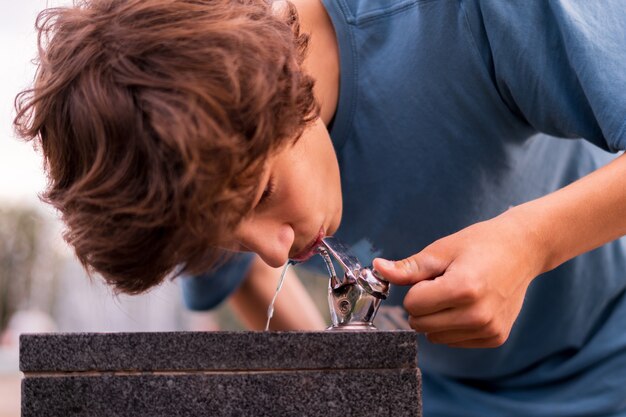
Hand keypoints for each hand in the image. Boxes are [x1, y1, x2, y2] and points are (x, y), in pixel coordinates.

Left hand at [373, 211, 544, 347]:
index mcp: (463, 289)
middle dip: (424, 304)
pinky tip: (470, 305)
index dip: (417, 288)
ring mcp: (489, 329)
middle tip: (446, 283)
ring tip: (460, 293)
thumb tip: (378, 268)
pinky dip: (453, 326)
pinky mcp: (495, 338)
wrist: (523, 249)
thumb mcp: (441, 250)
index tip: (435, 275)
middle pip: (421, 323)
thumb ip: (409, 267)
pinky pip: (454, 341)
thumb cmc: (480, 244)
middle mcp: (478, 315)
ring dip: (437, 317)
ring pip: (435, 336)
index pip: (413, 305)